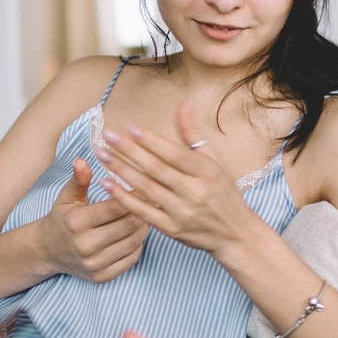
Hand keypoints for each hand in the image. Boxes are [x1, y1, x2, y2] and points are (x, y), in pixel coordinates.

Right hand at [41, 158, 148, 282]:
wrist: (47, 251)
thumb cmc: (62, 218)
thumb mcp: (67, 197)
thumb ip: (79, 180)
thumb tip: (82, 160)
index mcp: (77, 222)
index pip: (115, 207)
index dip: (134, 195)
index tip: (147, 185)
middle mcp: (85, 245)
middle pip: (128, 225)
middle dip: (144, 211)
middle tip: (157, 199)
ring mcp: (94, 264)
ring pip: (133, 242)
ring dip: (145, 227)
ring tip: (151, 214)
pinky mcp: (101, 277)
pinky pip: (131, 259)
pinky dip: (139, 245)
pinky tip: (140, 232)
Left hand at [95, 101, 266, 256]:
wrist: (235, 234)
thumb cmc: (224, 193)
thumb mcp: (215, 161)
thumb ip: (193, 134)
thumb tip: (183, 103)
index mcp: (207, 171)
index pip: (174, 153)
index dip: (151, 141)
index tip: (130, 128)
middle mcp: (195, 191)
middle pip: (156, 169)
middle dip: (129, 151)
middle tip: (107, 136)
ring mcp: (182, 212)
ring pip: (146, 188)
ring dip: (121, 170)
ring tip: (102, 154)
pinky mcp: (171, 229)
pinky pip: (142, 211)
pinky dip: (123, 197)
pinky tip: (107, 183)